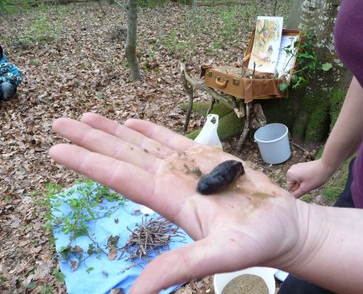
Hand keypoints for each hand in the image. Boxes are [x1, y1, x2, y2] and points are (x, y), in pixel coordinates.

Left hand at [49, 113, 304, 293]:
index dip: (88, 162)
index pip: (119, 176)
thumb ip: (181, 267)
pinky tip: (133, 123)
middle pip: (122, 155)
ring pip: (142, 145)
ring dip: (115, 131)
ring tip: (88, 117)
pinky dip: (150, 131)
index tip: (57, 149)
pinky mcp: (205, 159)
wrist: (282, 227)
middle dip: (90, 139)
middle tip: (59, 124)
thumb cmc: (258, 240)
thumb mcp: (222, 255)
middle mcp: (170, 181)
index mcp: (169, 199)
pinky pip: (170, 140)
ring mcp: (186, 168)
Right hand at [286, 160, 333, 197]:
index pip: (290, 188)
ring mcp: (297, 166)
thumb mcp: (306, 188)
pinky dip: (306, 178)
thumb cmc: (316, 177)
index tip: (306, 188)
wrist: (326, 166)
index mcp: (290, 174)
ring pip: (298, 180)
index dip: (298, 191)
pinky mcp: (302, 165)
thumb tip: (293, 197)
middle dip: (301, 186)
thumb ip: (297, 194)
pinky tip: (313, 177)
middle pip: (294, 183)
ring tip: (312, 181)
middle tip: (310, 185)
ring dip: (304, 183)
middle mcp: (291, 169)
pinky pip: (301, 175)